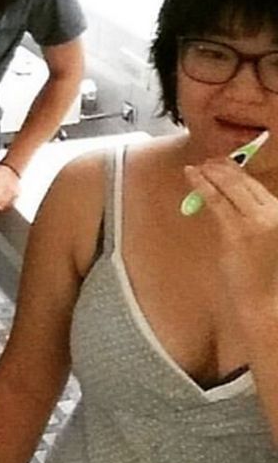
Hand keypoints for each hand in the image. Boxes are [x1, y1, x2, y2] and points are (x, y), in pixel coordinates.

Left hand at [184, 159, 277, 332]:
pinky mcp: (238, 231)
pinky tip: (192, 175)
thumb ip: (256, 219)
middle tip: (209, 160)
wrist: (266, 301)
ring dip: (212, 172)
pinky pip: (217, 200)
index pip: (258, 187)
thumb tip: (234, 199)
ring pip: (231, 187)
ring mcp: (258, 222)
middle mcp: (275, 214)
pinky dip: (202, 184)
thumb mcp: (267, 240)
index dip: (239, 172)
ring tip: (199, 166)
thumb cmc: (265, 275)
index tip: (225, 163)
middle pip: (246, 183)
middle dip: (225, 168)